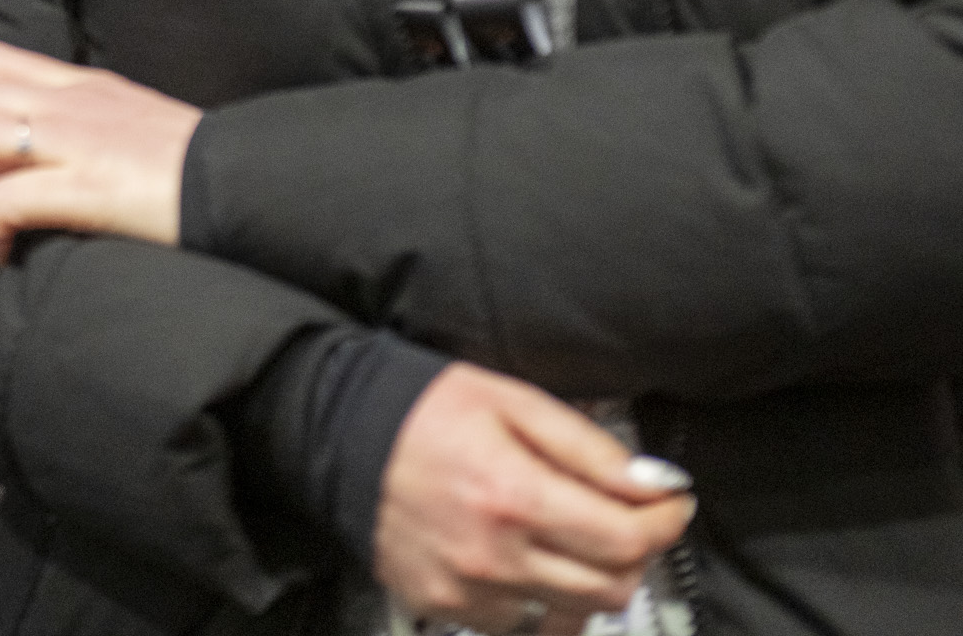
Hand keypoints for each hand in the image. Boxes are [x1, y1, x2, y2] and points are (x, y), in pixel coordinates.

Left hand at [0, 41, 201, 267]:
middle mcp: (69, 102)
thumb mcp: (128, 121)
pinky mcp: (87, 187)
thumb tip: (33, 157)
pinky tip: (1, 255)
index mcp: (79, 84)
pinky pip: (5, 198)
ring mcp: (76, 141)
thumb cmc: (189, 166)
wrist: (244, 182)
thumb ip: (82, 124)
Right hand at [373, 365, 693, 632]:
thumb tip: (651, 484)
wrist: (341, 434)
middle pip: (611, 588)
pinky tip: (532, 556)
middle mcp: (495, 555)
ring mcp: (470, 592)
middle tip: (629, 515)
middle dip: (636, 551)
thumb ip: (586, 446)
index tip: (672, 501)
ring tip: (580, 535)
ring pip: (574, 614)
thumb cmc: (426, 407)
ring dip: (594, 578)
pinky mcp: (448, 609)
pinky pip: (524, 621)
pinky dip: (543, 596)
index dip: (664, 521)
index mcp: (514, 494)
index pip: (623, 538)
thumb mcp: (510, 399)